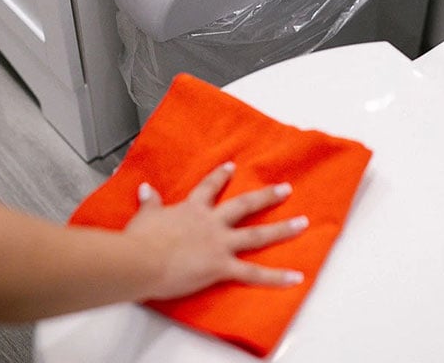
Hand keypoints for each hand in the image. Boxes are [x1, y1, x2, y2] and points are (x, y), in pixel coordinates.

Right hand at [125, 162, 307, 299]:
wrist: (141, 259)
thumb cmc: (140, 239)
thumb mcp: (145, 216)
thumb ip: (150, 203)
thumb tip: (145, 189)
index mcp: (192, 210)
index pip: (209, 188)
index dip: (221, 176)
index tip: (232, 166)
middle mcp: (211, 222)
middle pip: (244, 205)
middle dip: (266, 196)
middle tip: (285, 189)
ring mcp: (219, 243)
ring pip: (257, 234)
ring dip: (282, 229)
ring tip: (302, 223)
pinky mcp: (221, 266)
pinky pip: (253, 273)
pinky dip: (276, 277)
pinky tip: (295, 277)